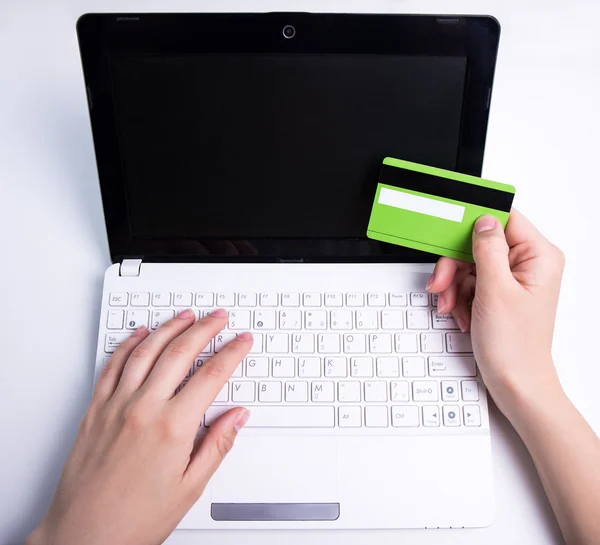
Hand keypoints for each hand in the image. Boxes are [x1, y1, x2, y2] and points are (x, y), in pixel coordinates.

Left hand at [26, 309, 250, 544]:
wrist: (82, 536)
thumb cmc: (134, 519)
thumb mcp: (189, 487)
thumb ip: (217, 445)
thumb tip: (236, 417)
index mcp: (172, 428)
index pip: (211, 376)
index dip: (231, 353)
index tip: (241, 341)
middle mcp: (143, 409)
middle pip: (180, 352)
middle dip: (204, 329)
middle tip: (218, 318)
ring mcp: (116, 405)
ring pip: (146, 350)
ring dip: (169, 328)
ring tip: (185, 315)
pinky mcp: (95, 410)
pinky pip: (113, 365)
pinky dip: (128, 344)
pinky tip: (140, 334)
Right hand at [426, 210, 564, 415]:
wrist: (514, 383)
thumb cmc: (515, 346)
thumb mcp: (495, 291)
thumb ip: (488, 250)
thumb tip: (483, 220)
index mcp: (538, 257)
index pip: (504, 219)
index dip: (474, 223)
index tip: (449, 231)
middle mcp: (528, 264)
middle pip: (480, 243)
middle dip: (455, 264)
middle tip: (442, 282)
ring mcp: (512, 279)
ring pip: (470, 263)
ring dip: (454, 284)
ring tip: (451, 305)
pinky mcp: (498, 292)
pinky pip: (470, 281)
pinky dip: (459, 296)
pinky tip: (459, 312)